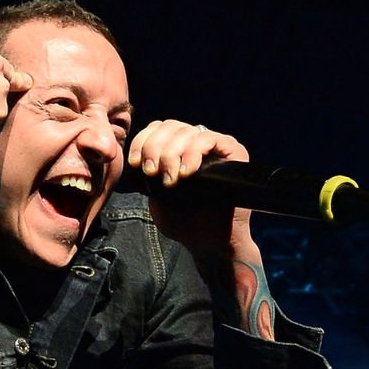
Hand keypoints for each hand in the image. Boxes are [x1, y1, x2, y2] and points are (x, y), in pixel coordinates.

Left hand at [130, 120, 272, 337]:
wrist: (208, 242)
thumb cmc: (182, 222)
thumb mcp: (155, 196)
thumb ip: (146, 174)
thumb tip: (139, 156)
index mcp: (176, 149)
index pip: (157, 128)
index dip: (142, 141)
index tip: (135, 163)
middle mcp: (196, 143)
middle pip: (170, 126)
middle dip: (154, 147)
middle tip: (151, 172)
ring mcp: (215, 146)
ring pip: (187, 131)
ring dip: (172, 154)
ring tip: (170, 180)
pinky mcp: (233, 151)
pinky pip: (209, 139)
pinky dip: (193, 154)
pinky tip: (187, 173)